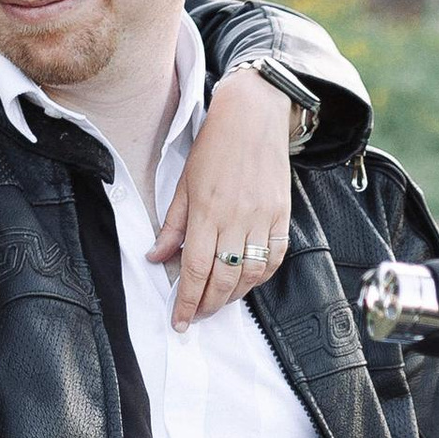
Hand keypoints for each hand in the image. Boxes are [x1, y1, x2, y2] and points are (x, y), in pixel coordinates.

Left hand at [150, 63, 293, 328]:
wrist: (254, 115)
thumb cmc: (214, 145)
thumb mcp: (183, 183)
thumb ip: (172, 226)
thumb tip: (156, 258)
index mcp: (205, 211)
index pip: (194, 269)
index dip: (186, 301)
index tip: (179, 322)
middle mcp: (235, 219)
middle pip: (223, 279)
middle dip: (208, 305)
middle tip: (197, 315)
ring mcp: (262, 219)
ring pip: (250, 274)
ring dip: (234, 295)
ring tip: (219, 301)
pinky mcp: (282, 215)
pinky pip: (275, 257)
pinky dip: (261, 276)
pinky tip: (247, 280)